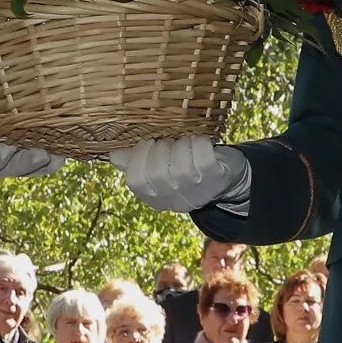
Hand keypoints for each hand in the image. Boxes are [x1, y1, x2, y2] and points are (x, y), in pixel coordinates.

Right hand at [110, 136, 251, 213]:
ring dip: (180, 145)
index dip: (138, 157)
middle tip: (170, 142)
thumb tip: (114, 155)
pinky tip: (201, 144)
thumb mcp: (160, 166)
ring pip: (179, 163)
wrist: (227, 177)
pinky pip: (201, 154)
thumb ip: (136, 161)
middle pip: (155, 172)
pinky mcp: (216, 178)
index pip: (135, 181)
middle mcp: (175, 200)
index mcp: (156, 197)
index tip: (148, 143)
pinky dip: (199, 142)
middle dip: (161, 148)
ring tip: (185, 144)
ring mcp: (197, 192)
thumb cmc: (187, 165)